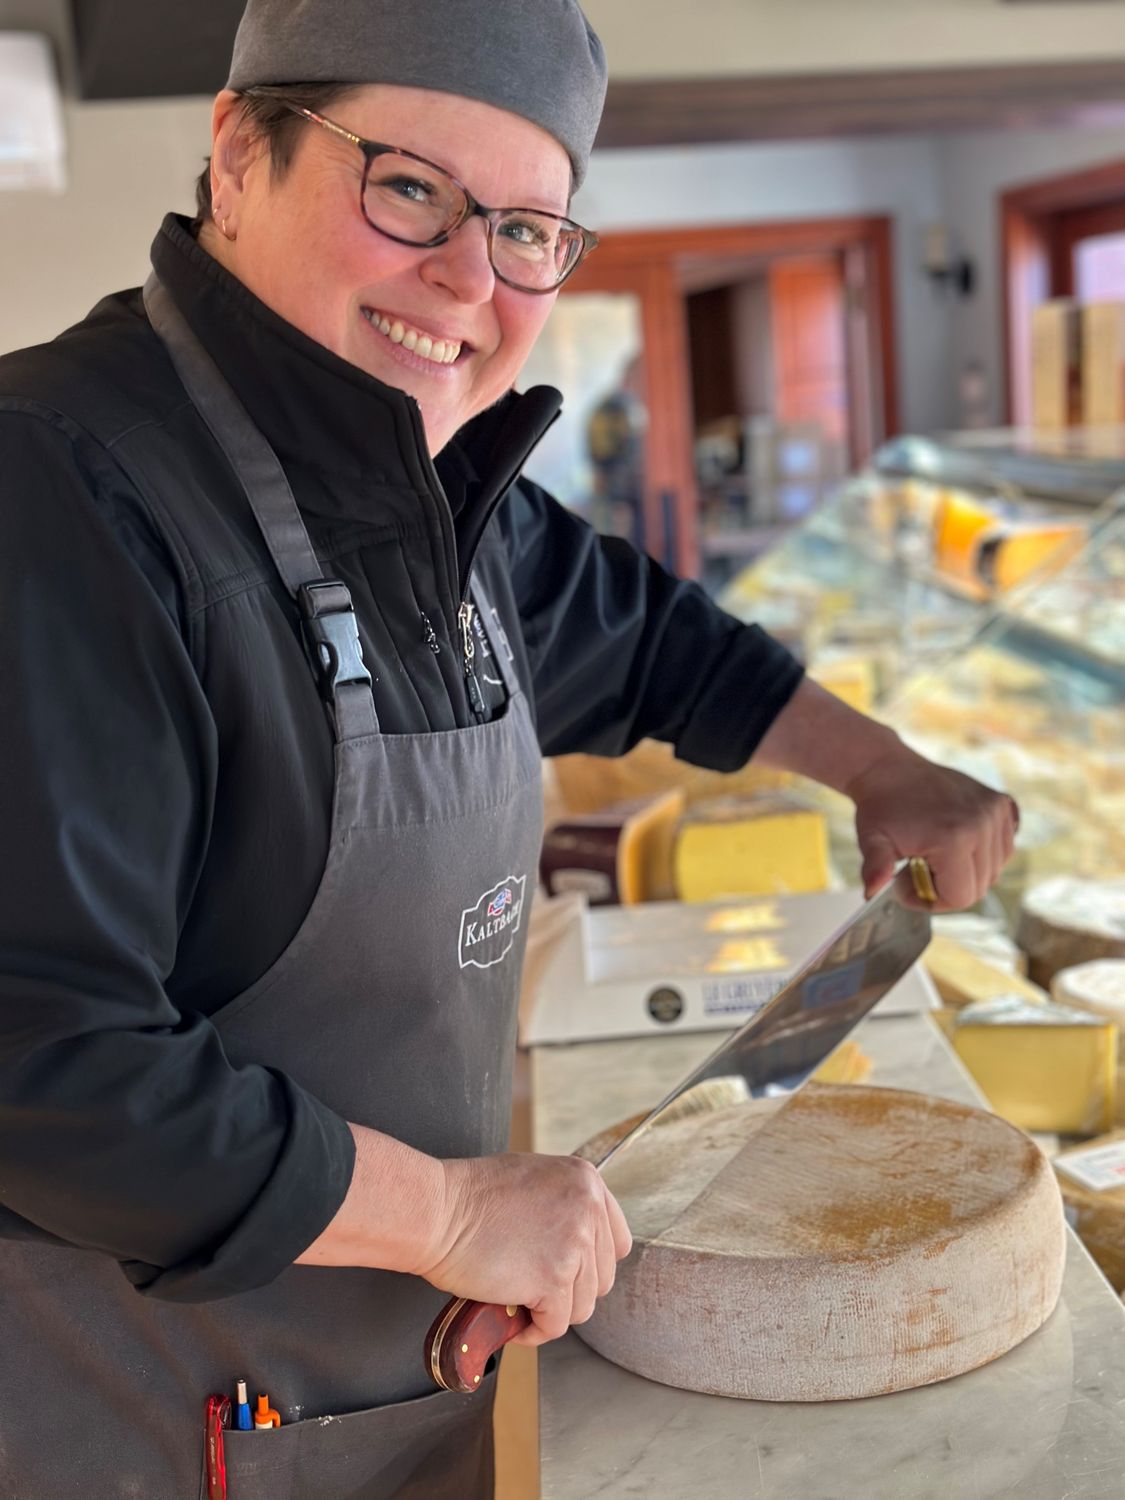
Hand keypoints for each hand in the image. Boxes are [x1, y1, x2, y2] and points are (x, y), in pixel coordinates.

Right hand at [419, 1152, 632, 1347]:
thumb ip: (565, 1205)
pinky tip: (511, 1318)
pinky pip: (556, 1325)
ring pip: (582, 1306)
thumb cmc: (470, 1197)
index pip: (617, 1242)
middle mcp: (589, 1209)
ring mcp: (575, 1244)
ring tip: (517, 1299)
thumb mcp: (534, 1180)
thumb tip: (578, 1242)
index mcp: (587, 1181)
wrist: (437, 1212)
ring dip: (550, 1311)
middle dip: (567, 1290)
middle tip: (531, 1286)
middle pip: (601, 1278)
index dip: (590, 1264)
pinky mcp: (554, 1280)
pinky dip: (533, 1331)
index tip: (563, 1271)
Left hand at [846, 743, 1018, 908]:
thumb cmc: (880, 806)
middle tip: (918, 869)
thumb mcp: (872, 840)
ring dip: (967, 871)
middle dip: (949, 887)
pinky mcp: (1002, 803)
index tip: (909, 884)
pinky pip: (1004, 847)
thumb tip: (871, 892)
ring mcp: (995, 812)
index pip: (961, 897)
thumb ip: (876, 869)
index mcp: (954, 838)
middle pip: (980, 886)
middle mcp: (982, 824)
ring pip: (994, 869)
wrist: (890, 768)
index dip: (933, 900)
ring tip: (936, 855)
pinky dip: (985, 853)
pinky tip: (958, 842)